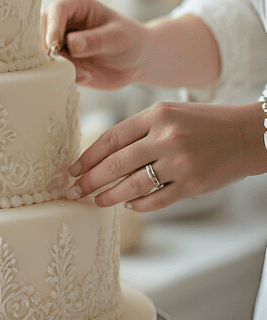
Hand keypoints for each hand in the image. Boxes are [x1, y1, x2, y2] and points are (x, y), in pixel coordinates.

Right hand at [42, 0, 148, 89]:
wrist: (137, 61)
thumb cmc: (130, 40)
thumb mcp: (117, 38)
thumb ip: (95, 40)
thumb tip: (71, 43)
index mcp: (76, 4)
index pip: (56, 9)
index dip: (52, 27)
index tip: (53, 46)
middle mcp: (64, 21)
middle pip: (44, 31)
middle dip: (50, 48)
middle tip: (65, 63)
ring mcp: (61, 42)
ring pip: (46, 52)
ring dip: (60, 65)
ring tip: (85, 72)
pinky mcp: (62, 61)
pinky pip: (55, 69)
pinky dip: (65, 75)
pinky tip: (86, 76)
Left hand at [65, 100, 266, 211]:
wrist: (247, 134)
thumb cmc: (204, 124)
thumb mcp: (170, 114)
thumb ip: (140, 131)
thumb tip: (104, 156)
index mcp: (157, 115)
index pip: (111, 138)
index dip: (88, 156)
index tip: (72, 169)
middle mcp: (167, 137)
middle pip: (116, 163)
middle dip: (90, 180)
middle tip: (73, 190)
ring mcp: (180, 163)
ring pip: (133, 185)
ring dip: (109, 196)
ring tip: (96, 200)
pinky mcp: (193, 185)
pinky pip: (156, 200)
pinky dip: (138, 204)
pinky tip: (129, 204)